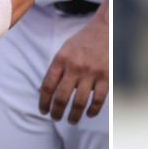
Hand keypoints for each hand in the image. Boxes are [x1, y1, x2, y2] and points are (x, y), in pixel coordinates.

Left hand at [39, 6, 108, 123]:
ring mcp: (91, 73)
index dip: (43, 102)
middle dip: (56, 112)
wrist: (106, 28)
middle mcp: (74, 67)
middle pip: (61, 97)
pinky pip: (98, 100)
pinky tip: (89, 113)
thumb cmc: (83, 41)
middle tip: (56, 118)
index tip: (43, 110)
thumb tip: (41, 91)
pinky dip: (93, 110)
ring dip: (74, 115)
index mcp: (61, 59)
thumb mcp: (64, 50)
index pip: (47, 86)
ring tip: (71, 120)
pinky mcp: (106, 76)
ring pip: (79, 102)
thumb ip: (54, 70)